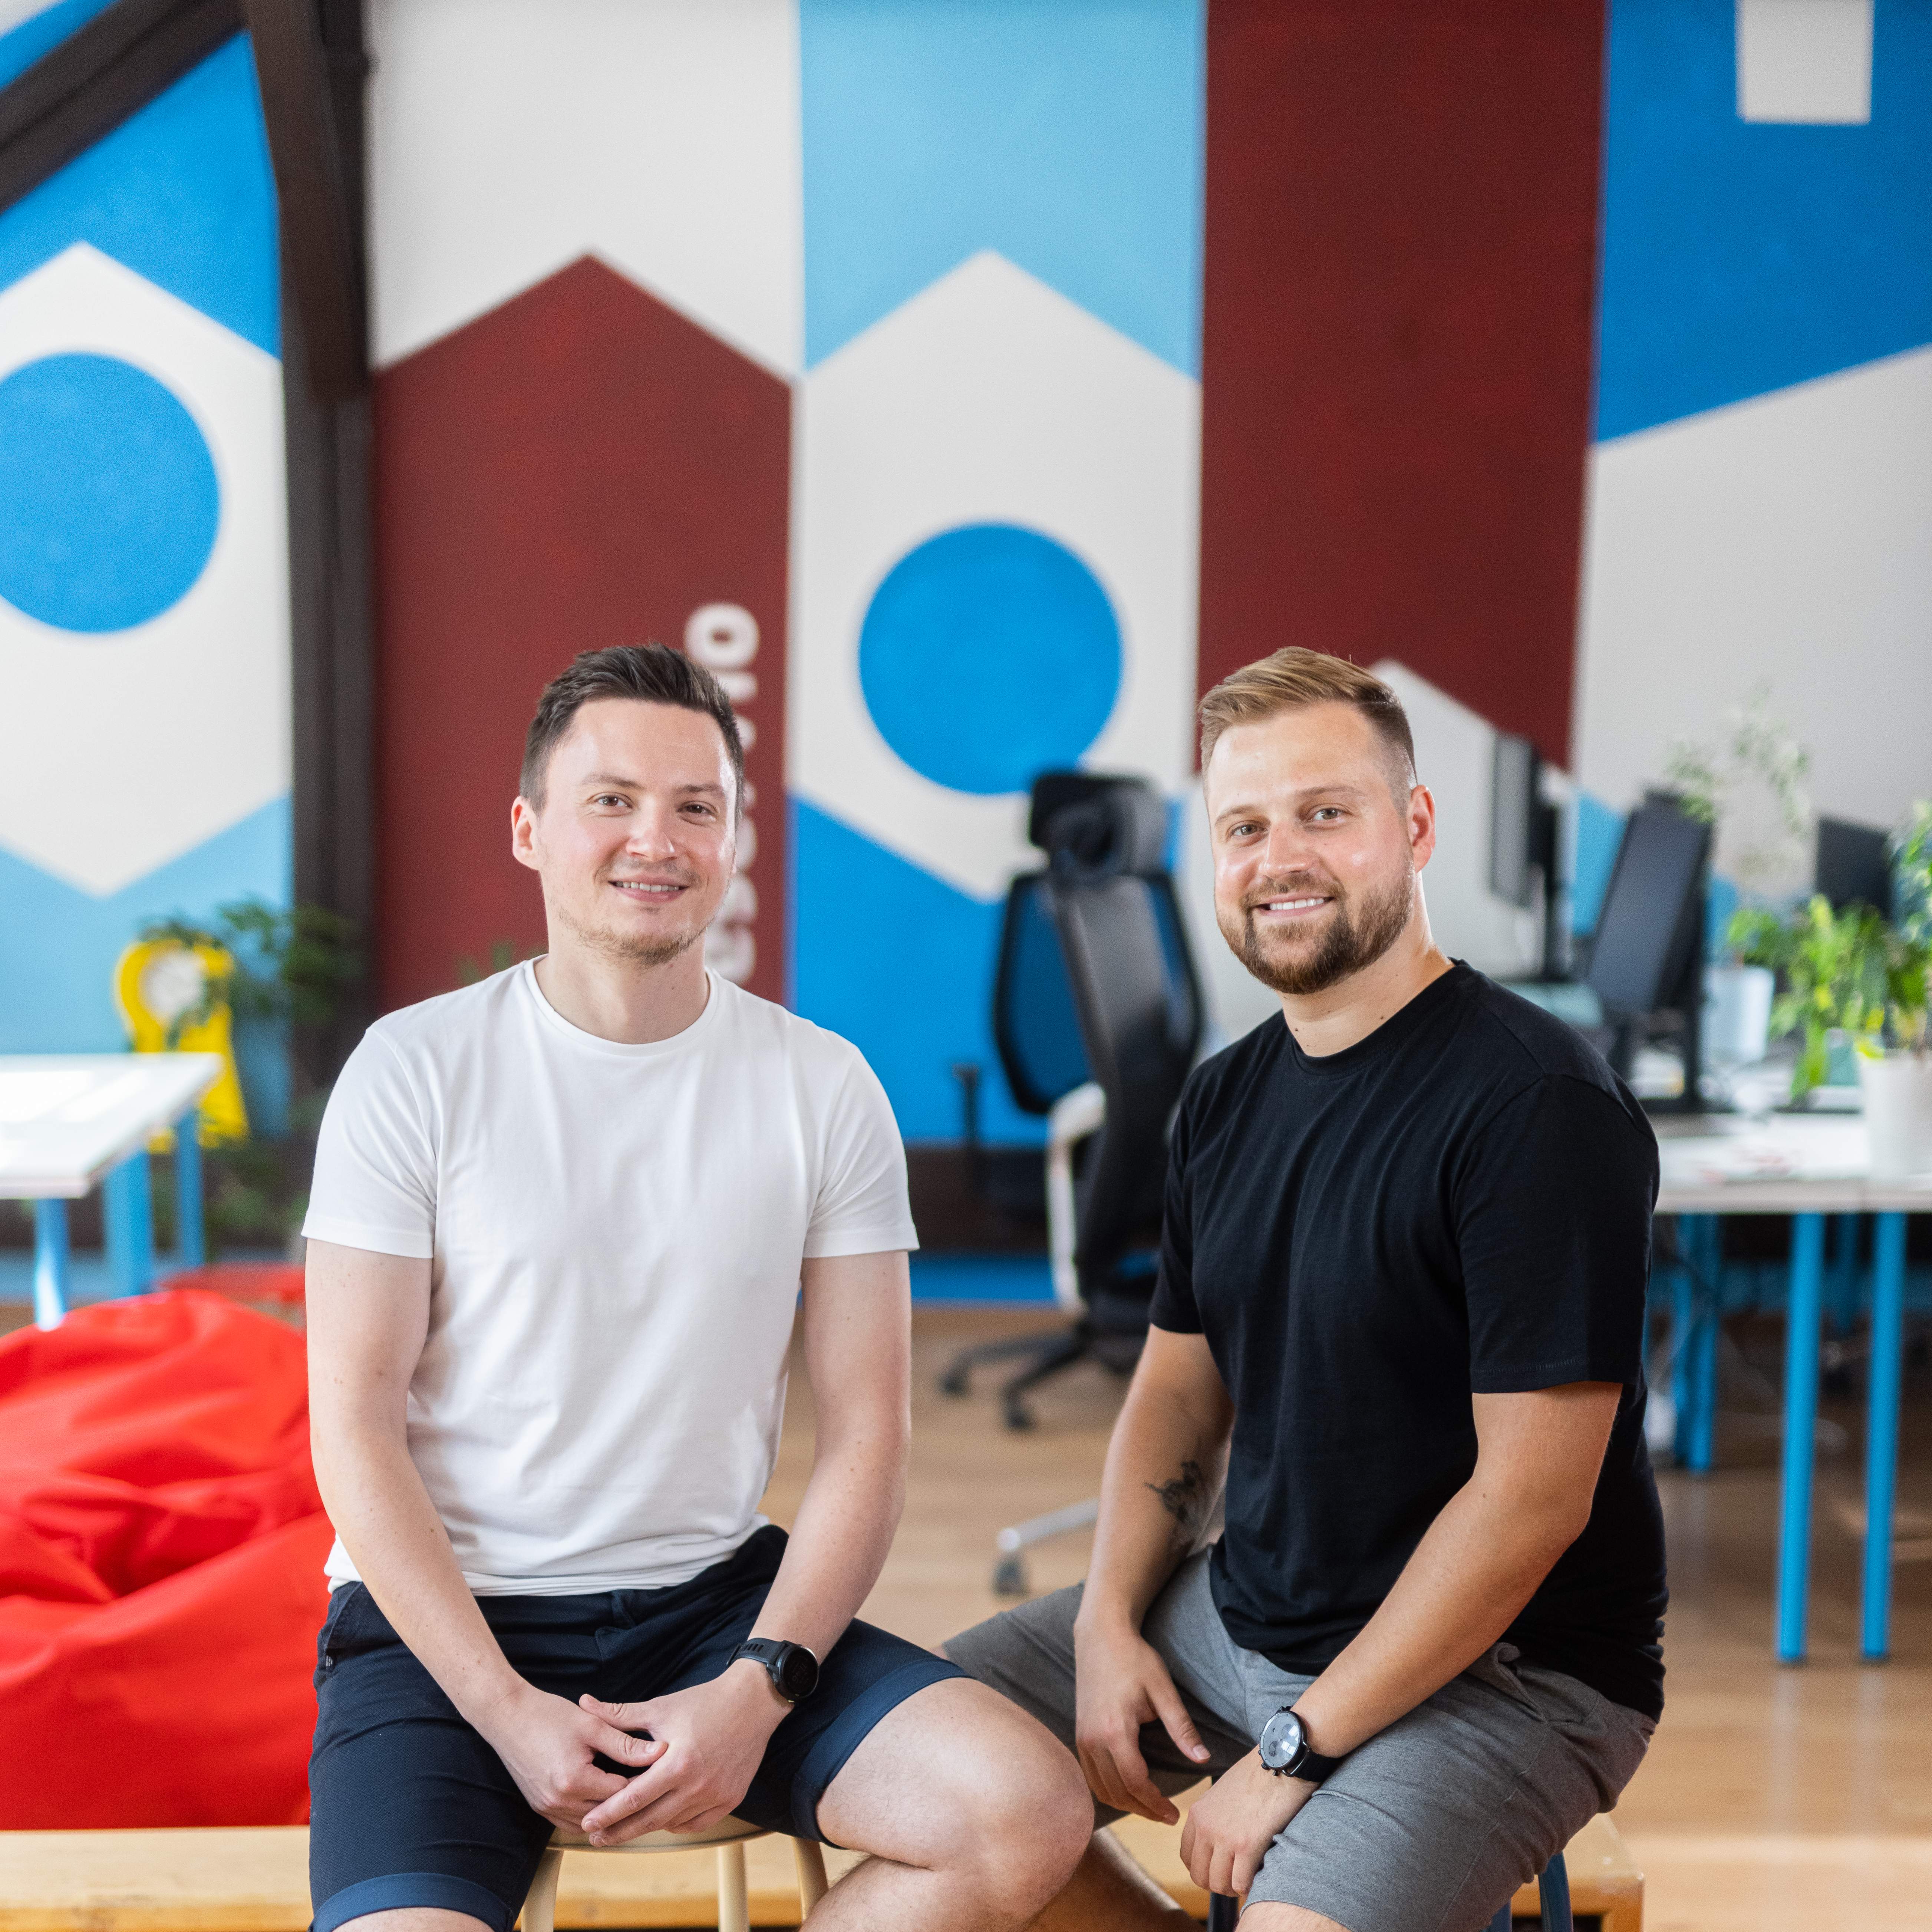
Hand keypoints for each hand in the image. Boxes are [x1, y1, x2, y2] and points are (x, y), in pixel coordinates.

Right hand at [471, 1679, 663, 1830]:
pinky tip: (602, 1799)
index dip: (644, 1783)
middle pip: (606, 1814)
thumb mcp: (592, 1725)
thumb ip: (626, 1744)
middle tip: (652, 1788)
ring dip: (608, 1813)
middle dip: (629, 1802)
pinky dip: (588, 1815)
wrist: (507, 1716)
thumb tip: (661, 1751)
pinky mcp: (539, 1806)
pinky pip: (570, 1822)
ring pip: (588, 1823)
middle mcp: (558, 1802)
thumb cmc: (549, 1715)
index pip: (621, 1794)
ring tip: (631, 1796)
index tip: (662, 1773)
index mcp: (574, 1781)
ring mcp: (546, 1807)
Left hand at [577, 1661, 790, 1844]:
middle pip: (649, 1820)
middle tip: (595, 1837)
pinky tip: (661, 1819)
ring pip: (671, 1823)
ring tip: (622, 1828)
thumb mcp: (660, 1707)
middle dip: (619, 1831)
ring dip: (646, 1828)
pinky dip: (675, 1823)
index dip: (608, 1813)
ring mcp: (716, 1796)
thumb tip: (584, 1703)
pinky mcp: (731, 1799)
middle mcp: (697, 1786)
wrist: (753, 1701)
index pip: (634, 1798)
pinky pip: (695, 1823)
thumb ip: (619, 1714)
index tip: (587, 1823)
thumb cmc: (704, 1702)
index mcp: (678, 1763)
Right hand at [1072, 1616, 1212, 1823]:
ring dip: (1125, 1803)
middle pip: (1117, 1792)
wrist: (1100, 1636)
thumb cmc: (1134, 1659)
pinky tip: (1126, 1790)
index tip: (1175, 1813)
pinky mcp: (1079, 1734)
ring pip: (1101, 1788)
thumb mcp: (1163, 1690)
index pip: (1135, 1783)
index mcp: (1114, 1731)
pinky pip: (1091, 1776)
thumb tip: (1203, 1759)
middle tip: (1168, 1816)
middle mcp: (1092, 1740)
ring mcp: (1082, 1738)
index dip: (1156, 1804)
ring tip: (1150, 1807)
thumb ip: (1181, 1727)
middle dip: (1144, 1810)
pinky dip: (1108, 1790)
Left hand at [1179, 1753, 1311, 1899]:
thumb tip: (1215, 1842)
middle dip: (1216, 1884)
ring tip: (1246, 1880)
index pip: (1187, 1856)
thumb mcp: (1222, 1793)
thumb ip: (1213, 1816)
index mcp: (1197, 1813)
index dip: (1202, 1870)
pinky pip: (1240, 1883)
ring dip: (1232, 1888)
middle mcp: (1206, 1827)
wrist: (1280, 1763)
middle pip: (1199, 1876)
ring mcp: (1224, 1838)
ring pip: (1218, 1884)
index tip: (1218, 1870)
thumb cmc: (1257, 1775)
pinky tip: (1257, 1877)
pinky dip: (1248, 1887)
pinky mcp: (1247, 1846)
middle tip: (1233, 1881)